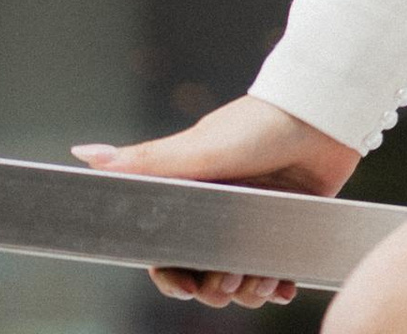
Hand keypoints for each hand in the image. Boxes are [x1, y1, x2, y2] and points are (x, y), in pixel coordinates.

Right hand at [72, 95, 358, 305]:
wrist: (324, 116)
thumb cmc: (257, 126)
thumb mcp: (199, 148)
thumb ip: (145, 161)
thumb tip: (83, 154)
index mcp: (194, 195)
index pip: (169, 251)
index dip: (173, 276)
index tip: (184, 287)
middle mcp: (222, 211)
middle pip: (204, 273)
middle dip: (215, 288)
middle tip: (232, 280)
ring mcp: (255, 220)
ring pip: (240, 279)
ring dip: (248, 290)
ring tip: (263, 277)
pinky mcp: (287, 227)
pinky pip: (275, 272)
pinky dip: (276, 284)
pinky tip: (283, 284)